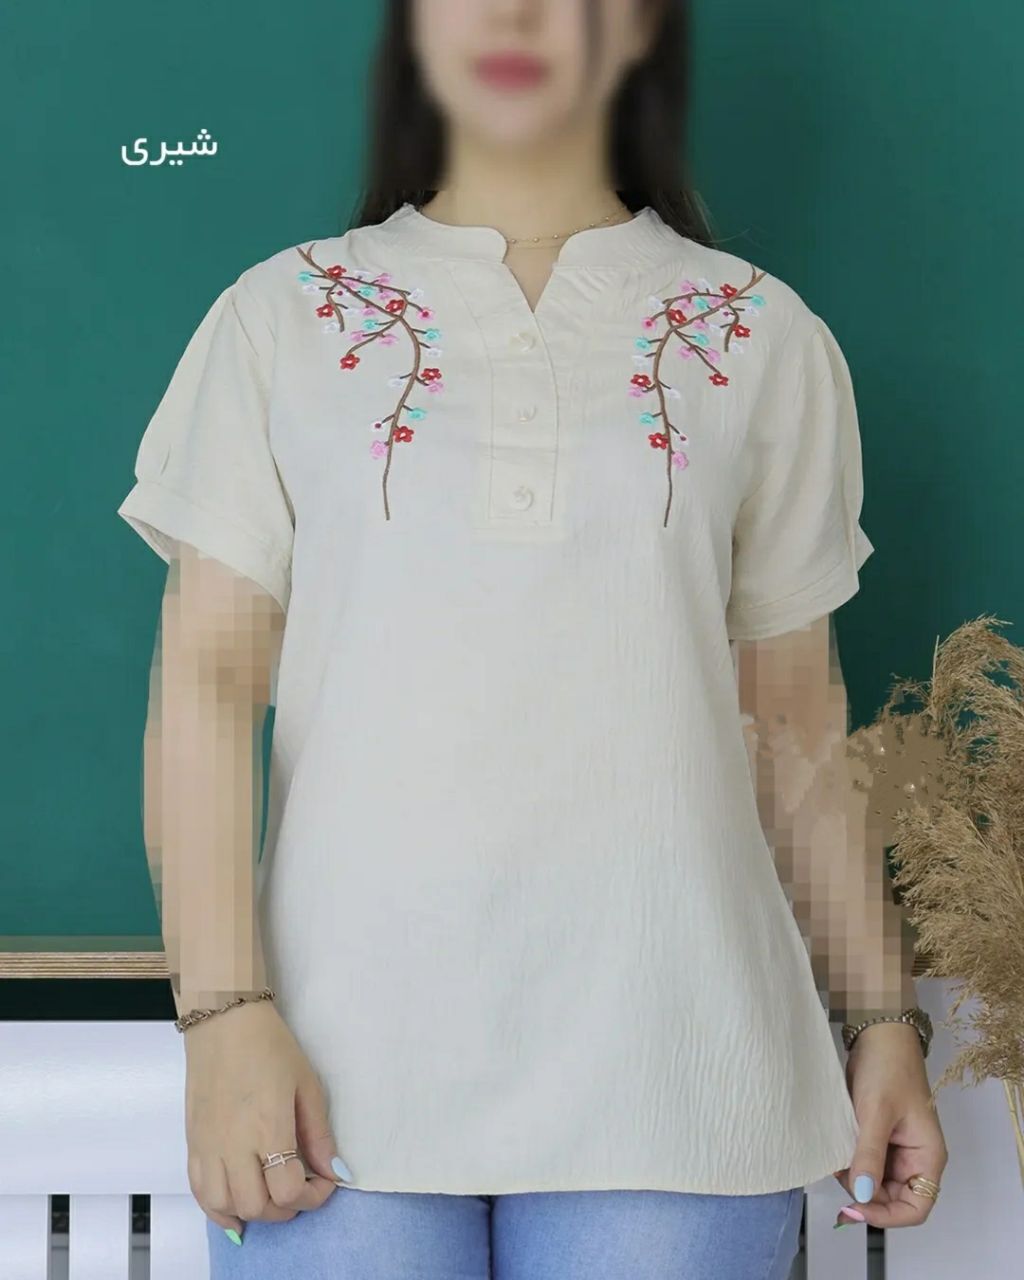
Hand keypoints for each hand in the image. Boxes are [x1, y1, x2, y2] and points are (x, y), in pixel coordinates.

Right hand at [182, 997, 351, 1242]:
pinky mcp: (193, 1143)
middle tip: (299, 1189)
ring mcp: (208, 1147)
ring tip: (270, 1197)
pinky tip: (236, 1211)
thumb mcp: (306, 1084)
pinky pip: (200, 1193)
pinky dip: (218, 1210)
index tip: (324, 1182)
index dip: (313, 1197)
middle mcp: (234, 1145)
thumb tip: (334, 1173)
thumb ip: (319, 1134)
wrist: (224, 1022)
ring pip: (225, 1206)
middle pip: (257, 1206)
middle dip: (285, 1208)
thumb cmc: (270, 1047)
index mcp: (268, 1128)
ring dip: (252, 1212)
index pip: (288, 1190)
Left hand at [832, 1021, 947, 1229]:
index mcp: (927, 1157)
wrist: (879, 1033)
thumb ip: (869, 1154)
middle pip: (892, 1198)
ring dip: (855, 1177)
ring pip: (875, 1181)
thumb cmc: (887, 1068)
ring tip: (835, 1159)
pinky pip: (866, 1161)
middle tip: (839, 1174)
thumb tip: (862, 1195)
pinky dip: (850, 1161)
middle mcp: (915, 1158)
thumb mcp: (876, 1112)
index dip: (887, 1215)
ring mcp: (896, 1148)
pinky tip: (836, 1149)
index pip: (915, 1208)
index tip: (856, 1207)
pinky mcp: (879, 1136)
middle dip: (865, 1194)